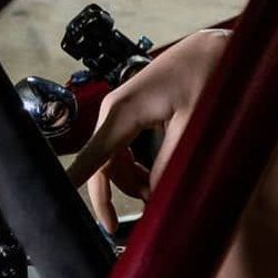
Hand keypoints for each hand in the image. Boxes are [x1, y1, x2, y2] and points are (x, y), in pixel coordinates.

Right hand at [68, 28, 229, 231]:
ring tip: (156, 198)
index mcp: (123, 112)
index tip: (62, 206)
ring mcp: (124, 113)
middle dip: (112, 196)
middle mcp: (116, 112)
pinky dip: (137, 168)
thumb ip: (171, 162)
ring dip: (130, 183)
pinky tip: (155, 179)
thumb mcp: (193, 125)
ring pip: (115, 160)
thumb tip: (155, 194)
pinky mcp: (136, 114)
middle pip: (102, 165)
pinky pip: (125, 149)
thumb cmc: (206, 77)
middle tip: (119, 225)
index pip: (93, 158)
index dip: (81, 186)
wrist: (215, 51)